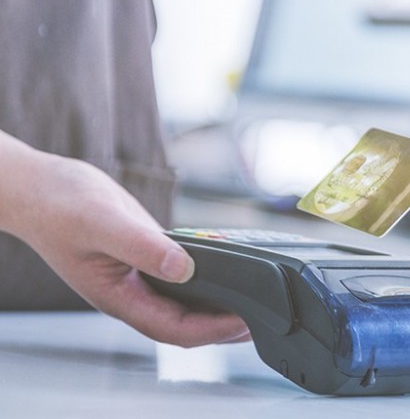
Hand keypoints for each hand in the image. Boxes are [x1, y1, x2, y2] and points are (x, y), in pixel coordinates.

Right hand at [10, 153, 248, 346]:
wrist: (40, 187)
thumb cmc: (58, 205)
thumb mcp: (103, 223)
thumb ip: (143, 247)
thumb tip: (184, 268)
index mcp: (118, 296)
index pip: (173, 328)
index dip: (211, 330)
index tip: (244, 322)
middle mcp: (132, 292)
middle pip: (184, 324)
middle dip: (221, 326)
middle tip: (261, 318)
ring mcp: (139, 277)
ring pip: (183, 303)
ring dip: (216, 306)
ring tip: (253, 303)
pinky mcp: (146, 257)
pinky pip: (181, 277)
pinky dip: (207, 280)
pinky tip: (228, 272)